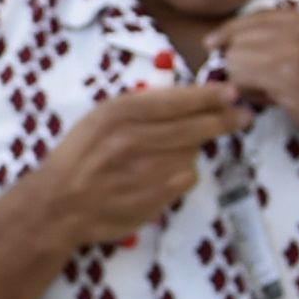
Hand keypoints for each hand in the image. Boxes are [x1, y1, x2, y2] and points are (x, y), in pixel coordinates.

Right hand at [0, 84, 245, 255]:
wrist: (57, 204)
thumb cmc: (79, 160)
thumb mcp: (99, 120)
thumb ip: (140, 107)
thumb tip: (188, 96)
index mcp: (118, 113)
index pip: (178, 99)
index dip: (210, 95)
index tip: (231, 93)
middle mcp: (134, 137)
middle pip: (197, 124)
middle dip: (224, 118)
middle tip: (240, 116)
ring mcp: (147, 168)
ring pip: (194, 151)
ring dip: (191, 150)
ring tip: (166, 156)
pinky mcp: (156, 193)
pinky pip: (189, 176)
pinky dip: (182, 174)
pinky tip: (160, 177)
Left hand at [209, 6, 298, 167]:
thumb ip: (292, 44)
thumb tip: (242, 50)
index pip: (256, 16)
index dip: (233, 32)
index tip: (216, 44)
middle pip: (240, 35)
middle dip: (238, 60)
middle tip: (257, 84)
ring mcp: (298, 47)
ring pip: (236, 56)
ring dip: (241, 79)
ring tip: (268, 95)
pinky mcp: (289, 74)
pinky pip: (240, 76)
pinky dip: (246, 91)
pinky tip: (269, 101)